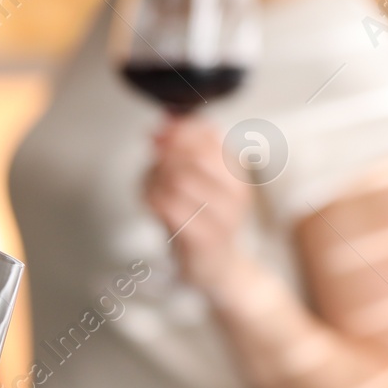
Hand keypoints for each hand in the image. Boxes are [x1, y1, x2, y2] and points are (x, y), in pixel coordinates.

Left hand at [143, 115, 251, 291]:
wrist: (216, 267)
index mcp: (237, 171)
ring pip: (177, 178)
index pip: (209, 135)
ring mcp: (222, 216)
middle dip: (165, 154)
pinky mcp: (202, 237)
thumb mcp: (200, 179)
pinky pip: (169, 207)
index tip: (160, 133)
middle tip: (154, 162)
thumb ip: (185, 148)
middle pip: (193, 155)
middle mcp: (236, 191)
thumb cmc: (204, 220)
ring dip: (154, 178)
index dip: (178, 129)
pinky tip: (150, 202)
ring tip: (151, 185)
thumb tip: (165, 120)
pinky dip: (151, 198)